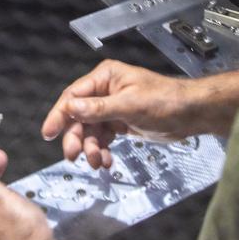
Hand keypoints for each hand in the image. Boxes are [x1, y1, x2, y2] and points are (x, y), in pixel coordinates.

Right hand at [41, 59, 195, 170]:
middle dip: (77, 137)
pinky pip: (102, 138)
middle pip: (79, 116)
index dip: (60, 115)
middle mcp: (105, 91)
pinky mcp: (120, 123)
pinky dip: (101, 150)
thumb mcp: (130, 105)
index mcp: (105, 77)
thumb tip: (71, 108)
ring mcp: (112, 108)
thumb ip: (98, 109)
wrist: (190, 114)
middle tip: (73, 155)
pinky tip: (106, 160)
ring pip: (90, 131)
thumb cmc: (166, 101)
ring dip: (91, 148)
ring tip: (97, 162)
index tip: (49, 132)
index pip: (74, 96)